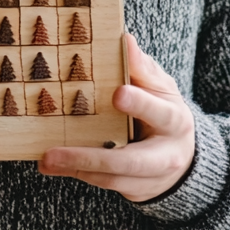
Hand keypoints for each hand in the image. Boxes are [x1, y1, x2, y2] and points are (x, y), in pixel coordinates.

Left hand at [38, 33, 194, 200]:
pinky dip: (78, 173)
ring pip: (112, 178)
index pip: (159, 113)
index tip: (117, 93)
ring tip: (46, 160)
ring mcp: (149, 178)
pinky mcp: (135, 190)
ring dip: (76, 169)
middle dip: (92, 158)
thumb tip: (124, 40)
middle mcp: (165, 156)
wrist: (183, 155)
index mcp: (174, 122)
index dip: (139, 104)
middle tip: (55, 152)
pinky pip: (104, 183)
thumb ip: (143, 69)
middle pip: (130, 161)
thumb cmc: (164, 111)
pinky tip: (53, 165)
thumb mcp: (161, 88)